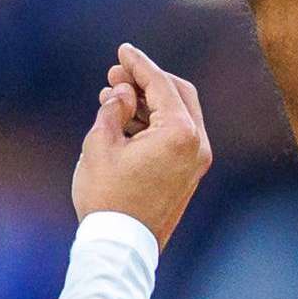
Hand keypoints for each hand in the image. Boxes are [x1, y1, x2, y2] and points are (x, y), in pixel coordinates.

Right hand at [67, 43, 212, 242]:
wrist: (122, 247)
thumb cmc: (107, 197)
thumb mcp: (100, 144)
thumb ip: (112, 109)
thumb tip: (122, 93)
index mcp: (180, 132)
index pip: (160, 84)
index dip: (139, 64)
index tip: (123, 50)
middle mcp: (197, 144)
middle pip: (177, 93)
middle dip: (146, 80)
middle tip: (116, 74)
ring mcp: (197, 161)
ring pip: (177, 115)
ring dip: (147, 102)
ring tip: (112, 97)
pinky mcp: (189, 174)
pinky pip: (176, 136)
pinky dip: (154, 123)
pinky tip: (125, 121)